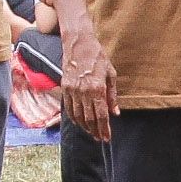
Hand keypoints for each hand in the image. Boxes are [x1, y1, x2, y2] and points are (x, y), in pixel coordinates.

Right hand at [61, 22, 115, 141]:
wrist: (78, 43)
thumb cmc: (97, 57)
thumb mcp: (110, 74)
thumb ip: (112, 96)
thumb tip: (115, 113)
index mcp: (97, 88)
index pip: (101, 115)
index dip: (104, 129)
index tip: (106, 138)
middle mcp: (83, 91)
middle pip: (89, 118)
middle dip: (95, 131)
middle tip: (99, 138)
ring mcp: (72, 90)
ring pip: (77, 115)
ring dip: (84, 127)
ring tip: (91, 132)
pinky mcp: (64, 87)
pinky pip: (68, 108)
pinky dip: (74, 117)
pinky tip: (79, 122)